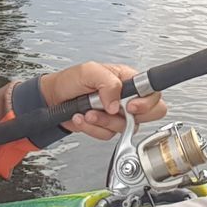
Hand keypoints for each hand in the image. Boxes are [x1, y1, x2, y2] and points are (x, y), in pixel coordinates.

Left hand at [38, 62, 167, 139]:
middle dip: (129, 117)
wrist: (54, 98)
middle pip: (150, 114)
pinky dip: (93, 129)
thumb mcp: (89, 71)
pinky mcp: (107, 126)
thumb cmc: (72, 80)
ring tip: (88, 111)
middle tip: (112, 111)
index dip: (148, 102)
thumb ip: (108, 84)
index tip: (131, 106)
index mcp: (127, 80)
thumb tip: (117, 104)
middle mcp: (126, 97)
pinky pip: (108, 135)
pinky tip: (83, 118)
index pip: (153, 92)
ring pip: (126, 128)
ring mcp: (118, 114)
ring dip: (103, 121)